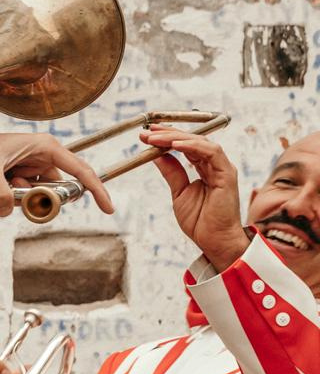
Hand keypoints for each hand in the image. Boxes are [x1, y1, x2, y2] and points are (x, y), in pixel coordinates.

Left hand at [0, 131, 114, 217]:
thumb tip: (8, 210)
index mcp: (43, 146)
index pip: (79, 169)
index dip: (96, 189)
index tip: (108, 208)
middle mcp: (38, 157)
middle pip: (57, 189)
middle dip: (41, 200)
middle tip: (17, 194)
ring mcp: (26, 170)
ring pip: (37, 197)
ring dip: (20, 201)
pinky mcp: (13, 181)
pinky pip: (20, 200)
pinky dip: (8, 202)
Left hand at [142, 128, 249, 272]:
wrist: (214, 241)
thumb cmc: (200, 220)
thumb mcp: (179, 192)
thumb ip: (172, 172)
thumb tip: (157, 155)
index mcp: (206, 168)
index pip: (187, 146)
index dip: (167, 138)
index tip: (147, 135)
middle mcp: (216, 165)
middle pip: (193, 140)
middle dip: (169, 134)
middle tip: (147, 132)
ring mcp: (223, 169)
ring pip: (201, 143)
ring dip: (177, 137)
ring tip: (155, 137)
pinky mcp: (227, 176)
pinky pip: (211, 154)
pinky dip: (193, 147)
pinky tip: (175, 145)